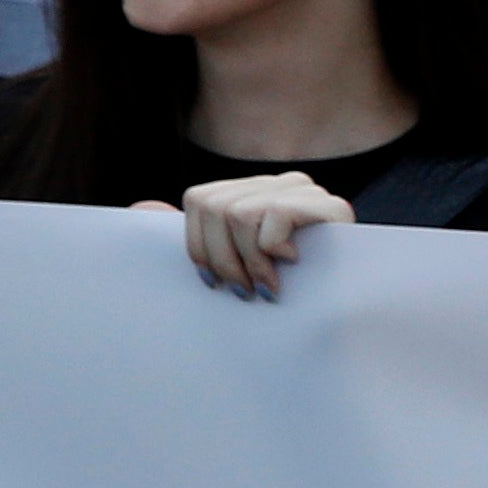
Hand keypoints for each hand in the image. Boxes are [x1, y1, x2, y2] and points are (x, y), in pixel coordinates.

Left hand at [165, 173, 350, 298]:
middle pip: (214, 206)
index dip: (198, 246)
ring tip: (267, 285)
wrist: (347, 306)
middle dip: (222, 259)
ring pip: (238, 213)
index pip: (200, 200)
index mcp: (254, 190)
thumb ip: (196, 238)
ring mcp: (305, 189)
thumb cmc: (285, 288)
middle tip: (243, 290)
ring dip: (250, 261)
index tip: (214, 283)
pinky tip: (293, 265)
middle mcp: (279, 181)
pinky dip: (274, 250)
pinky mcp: (329, 204)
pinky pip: (272, 216)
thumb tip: (140, 208)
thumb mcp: (232, 263)